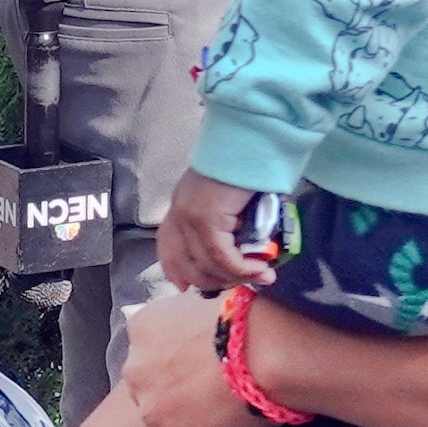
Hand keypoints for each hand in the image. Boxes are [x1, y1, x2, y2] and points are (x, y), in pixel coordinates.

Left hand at [122, 286, 265, 426]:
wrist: (268, 351)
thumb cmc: (245, 317)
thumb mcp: (199, 301)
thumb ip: (180, 318)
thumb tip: (185, 332)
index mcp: (142, 329)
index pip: (146, 349)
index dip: (172, 358)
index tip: (196, 362)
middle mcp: (136, 370)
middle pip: (146, 387)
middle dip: (171, 390)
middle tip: (208, 390)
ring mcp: (153, 410)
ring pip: (159, 422)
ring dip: (181, 422)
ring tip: (218, 417)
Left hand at [156, 169, 272, 297]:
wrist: (251, 139)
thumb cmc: (247, 163)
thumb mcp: (226, 196)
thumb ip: (225, 220)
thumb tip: (241, 249)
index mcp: (180, 204)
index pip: (166, 245)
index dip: (175, 270)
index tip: (187, 287)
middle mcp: (179, 212)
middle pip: (186, 263)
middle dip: (213, 281)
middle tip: (240, 283)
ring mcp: (191, 216)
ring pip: (206, 264)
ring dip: (235, 277)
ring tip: (260, 276)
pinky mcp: (207, 219)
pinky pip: (222, 257)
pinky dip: (241, 269)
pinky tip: (259, 270)